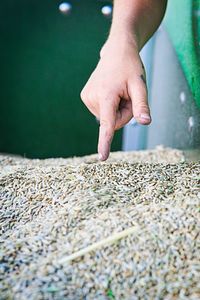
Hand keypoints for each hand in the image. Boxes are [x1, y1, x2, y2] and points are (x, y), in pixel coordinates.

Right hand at [80, 36, 150, 160]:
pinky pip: (102, 113)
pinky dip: (110, 107)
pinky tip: (111, 92)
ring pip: (108, 118)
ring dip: (117, 109)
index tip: (102, 157)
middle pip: (113, 122)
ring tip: (118, 91)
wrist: (115, 52)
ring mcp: (87, 98)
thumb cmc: (129, 67)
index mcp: (106, 95)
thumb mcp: (140, 85)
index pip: (107, 124)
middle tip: (126, 95)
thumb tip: (145, 122)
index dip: (105, 142)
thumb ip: (142, 105)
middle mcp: (93, 98)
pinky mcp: (86, 98)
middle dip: (123, 113)